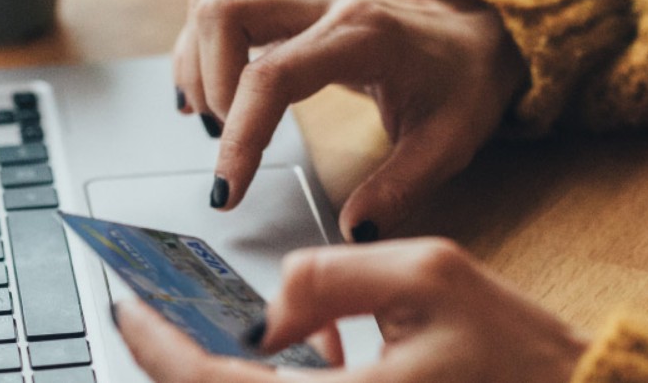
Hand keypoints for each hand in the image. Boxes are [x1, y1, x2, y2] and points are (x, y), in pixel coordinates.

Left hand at [115, 238, 586, 382]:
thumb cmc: (519, 354)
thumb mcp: (427, 276)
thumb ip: (328, 277)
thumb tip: (265, 310)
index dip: (160, 346)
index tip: (128, 308)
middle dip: (182, 361)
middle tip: (158, 310)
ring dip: (230, 371)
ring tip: (243, 323)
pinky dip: (277, 381)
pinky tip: (313, 349)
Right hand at [174, 0, 523, 240]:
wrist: (477, 36)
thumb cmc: (462, 84)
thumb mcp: (448, 145)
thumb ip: (400, 189)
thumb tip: (353, 230)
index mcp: (363, 36)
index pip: (272, 75)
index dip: (240, 135)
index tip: (228, 190)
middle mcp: (325, 3)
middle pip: (224, 14)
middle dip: (209, 86)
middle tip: (228, 141)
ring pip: (214, 4)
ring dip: (198, 65)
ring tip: (218, 121)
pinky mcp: (290, 3)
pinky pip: (222, 9)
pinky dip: (202, 52)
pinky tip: (211, 96)